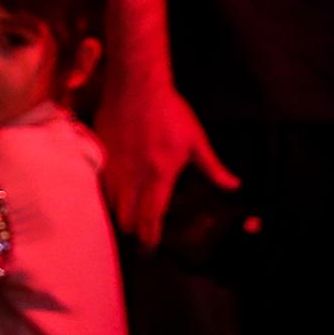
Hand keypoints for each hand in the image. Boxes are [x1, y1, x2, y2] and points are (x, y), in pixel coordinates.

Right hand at [96, 73, 238, 248]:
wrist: (136, 86)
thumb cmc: (170, 112)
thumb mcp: (196, 140)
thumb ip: (213, 168)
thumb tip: (234, 186)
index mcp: (160, 176)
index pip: (151, 218)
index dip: (151, 238)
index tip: (152, 249)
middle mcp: (134, 177)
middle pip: (127, 220)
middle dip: (134, 231)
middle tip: (140, 234)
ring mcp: (114, 167)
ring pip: (110, 206)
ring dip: (119, 216)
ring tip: (127, 218)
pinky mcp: (100, 156)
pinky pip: (99, 187)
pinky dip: (106, 198)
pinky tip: (112, 197)